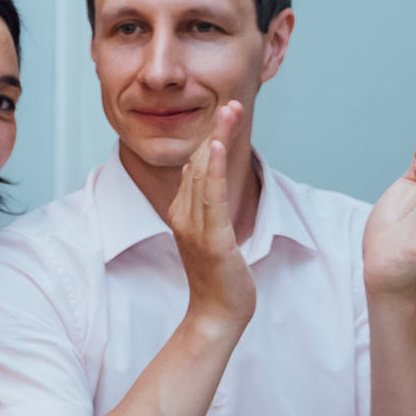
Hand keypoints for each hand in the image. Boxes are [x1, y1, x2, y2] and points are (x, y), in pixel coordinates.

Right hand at [170, 115, 254, 329]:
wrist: (217, 312)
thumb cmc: (218, 275)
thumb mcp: (209, 232)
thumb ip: (205, 203)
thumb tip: (202, 172)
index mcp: (181, 211)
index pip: (197, 166)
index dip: (213, 137)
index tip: (228, 111)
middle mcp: (183, 215)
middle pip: (200, 163)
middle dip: (217, 130)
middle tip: (234, 102)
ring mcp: (195, 227)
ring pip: (205, 174)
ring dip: (218, 139)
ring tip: (230, 112)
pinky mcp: (213, 239)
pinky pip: (212, 198)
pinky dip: (214, 169)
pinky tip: (218, 147)